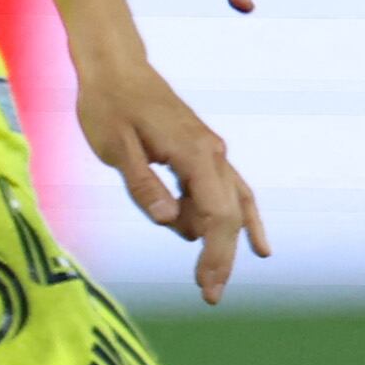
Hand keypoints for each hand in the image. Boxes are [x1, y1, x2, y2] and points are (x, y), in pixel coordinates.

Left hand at [73, 48, 266, 301]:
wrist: (115, 67)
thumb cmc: (108, 105)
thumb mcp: (116, 148)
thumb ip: (143, 185)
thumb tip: (170, 221)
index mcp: (193, 153)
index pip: (216, 215)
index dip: (215, 256)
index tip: (206, 288)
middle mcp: (212, 153)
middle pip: (229, 215)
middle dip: (221, 258)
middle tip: (209, 297)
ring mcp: (210, 151)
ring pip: (233, 204)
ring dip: (224, 241)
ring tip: (208, 278)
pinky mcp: (201, 151)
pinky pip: (228, 191)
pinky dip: (238, 217)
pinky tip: (256, 243)